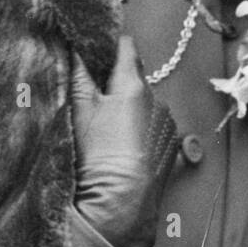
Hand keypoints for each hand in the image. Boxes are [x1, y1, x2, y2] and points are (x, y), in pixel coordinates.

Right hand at [71, 37, 178, 246]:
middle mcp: (156, 97)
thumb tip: (76, 49)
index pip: (126, 47)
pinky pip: (155, 124)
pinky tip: (126, 146)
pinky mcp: (172, 142)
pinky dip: (143, 128)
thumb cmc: (97, 156)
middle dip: (118, 83)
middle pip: (135, 77)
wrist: (121, 203)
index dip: (112, 43)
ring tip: (111, 131)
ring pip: (146, 102)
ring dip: (132, 107)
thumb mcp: (80, 112)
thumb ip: (79, 76)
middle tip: (97, 98)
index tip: (100, 45)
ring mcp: (167, 120)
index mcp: (133, 85)